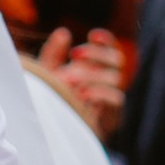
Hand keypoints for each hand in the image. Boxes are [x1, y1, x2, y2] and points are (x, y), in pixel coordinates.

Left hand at [37, 27, 125, 142]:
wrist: (53, 132)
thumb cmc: (52, 99)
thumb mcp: (47, 74)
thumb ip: (53, 53)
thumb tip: (64, 33)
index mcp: (94, 66)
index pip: (109, 47)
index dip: (105, 40)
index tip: (91, 35)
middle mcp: (106, 79)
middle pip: (117, 58)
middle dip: (96, 54)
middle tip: (74, 54)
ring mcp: (111, 96)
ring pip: (115, 77)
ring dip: (92, 75)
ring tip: (68, 79)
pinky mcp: (111, 114)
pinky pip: (116, 99)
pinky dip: (99, 93)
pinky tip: (81, 94)